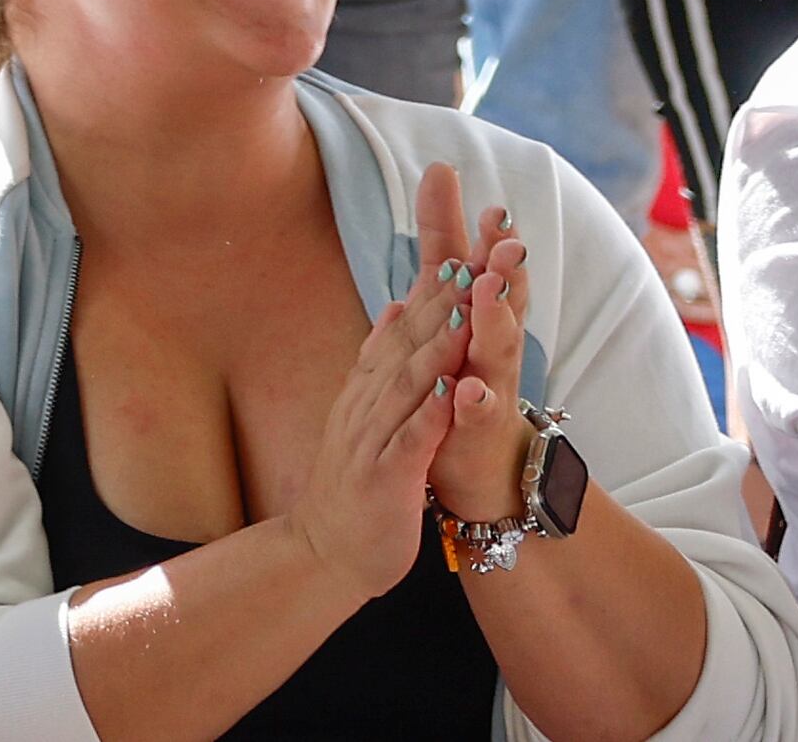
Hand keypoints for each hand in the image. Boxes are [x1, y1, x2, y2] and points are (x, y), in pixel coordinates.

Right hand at [287, 256, 475, 601]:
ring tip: (465, 309)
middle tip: (471, 255)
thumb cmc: (355, 483)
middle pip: (406, 343)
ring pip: (410, 384)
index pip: (403, 327)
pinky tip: (452, 390)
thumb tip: (393, 307)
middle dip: (441, 301)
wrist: (325, 550)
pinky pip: (411, 441)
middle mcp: (368, 403)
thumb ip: (380, 362)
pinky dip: (431, 413)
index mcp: (369, 387)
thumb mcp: (365, 413)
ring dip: (437, 346)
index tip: (463, 247)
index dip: (434, 289)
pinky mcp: (385, 478)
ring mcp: (374, 439)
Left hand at [414, 165, 539, 523]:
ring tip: (489, 293)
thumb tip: (441, 169)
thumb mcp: (453, 298)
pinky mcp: (476, 430)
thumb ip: (447, 240)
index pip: (490, 269)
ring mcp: (489, 387)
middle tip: (509, 240)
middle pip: (503, 303)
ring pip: (496, 352)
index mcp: (483, 315)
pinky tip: (468, 388)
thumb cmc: (464, 369)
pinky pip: (477, 414)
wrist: (479, 463)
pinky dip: (473, 401)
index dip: (493, 240)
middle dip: (506, 271)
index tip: (494, 206)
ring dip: (495, 323)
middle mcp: (493, 346)